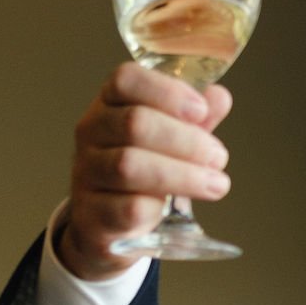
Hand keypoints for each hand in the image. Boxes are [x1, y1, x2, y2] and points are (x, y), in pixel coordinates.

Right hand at [61, 63, 233, 278]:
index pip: (125, 80)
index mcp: (110, 104)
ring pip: (129, 165)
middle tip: (218, 157)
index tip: (201, 111)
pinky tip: (171, 209)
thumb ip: (194, 120)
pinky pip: (126, 208)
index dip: (167, 92)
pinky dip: (156, 208)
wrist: (110, 224)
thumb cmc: (144, 173)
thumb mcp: (172, 141)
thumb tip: (218, 97)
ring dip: (182, 175)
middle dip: (187, 140)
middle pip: (135, 123)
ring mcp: (87, 173)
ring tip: (215, 184)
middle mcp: (92, 133)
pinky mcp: (91, 215)